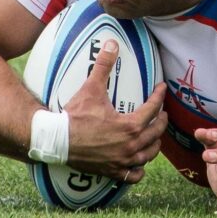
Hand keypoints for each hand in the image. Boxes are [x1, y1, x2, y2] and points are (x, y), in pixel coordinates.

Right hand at [64, 40, 167, 182]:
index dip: (159, 95)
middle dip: (161, 120)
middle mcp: (131, 145)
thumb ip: (103, 66)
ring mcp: (123, 160)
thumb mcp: (91, 89)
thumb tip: (112, 42)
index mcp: (131, 125)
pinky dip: (139, 169)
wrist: (55, 140)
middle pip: (157, 132)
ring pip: (149, 154)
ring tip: (153, 135)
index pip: (154, 108)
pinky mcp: (113, 171)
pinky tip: (139, 162)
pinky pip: (134, 175)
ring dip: (154, 143)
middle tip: (160, 112)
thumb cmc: (74, 115)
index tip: (161, 87)